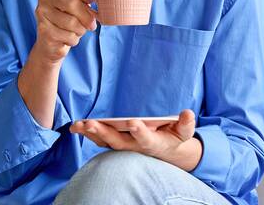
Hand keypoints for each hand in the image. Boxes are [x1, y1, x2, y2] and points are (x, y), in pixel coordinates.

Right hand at [32, 0, 96, 64]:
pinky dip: (74, 39)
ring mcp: (41, 13)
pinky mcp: (43, 30)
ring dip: (81, 29)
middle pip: (72, 3)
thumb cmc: (71, 16)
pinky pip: (67, 35)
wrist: (52, 41)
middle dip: (87, 16)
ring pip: (71, 22)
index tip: (93, 2)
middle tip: (92, 25)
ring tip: (79, 30)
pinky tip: (70, 37)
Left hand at [69, 109, 200, 170]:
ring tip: (78, 125)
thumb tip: (188, 113)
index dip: (140, 131)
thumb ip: (186, 124)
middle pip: (118, 142)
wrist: (165, 151)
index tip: (133, 122)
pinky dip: (87, 133)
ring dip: (91, 134)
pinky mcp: (115, 142)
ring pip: (105, 142)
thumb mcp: (184, 132)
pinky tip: (76, 126)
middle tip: (91, 123)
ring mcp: (123, 146)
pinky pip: (99, 140)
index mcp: (153, 142)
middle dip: (104, 132)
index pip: (145, 138)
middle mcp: (135, 147)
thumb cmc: (173, 137)